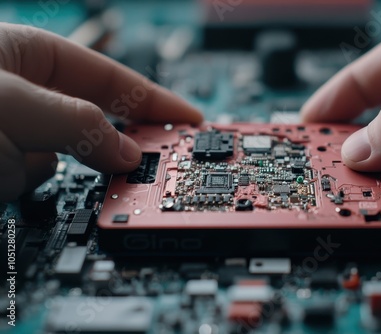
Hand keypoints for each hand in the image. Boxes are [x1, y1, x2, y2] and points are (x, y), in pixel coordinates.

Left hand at [0, 23, 201, 200]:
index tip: (189, 119)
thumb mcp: (13, 108)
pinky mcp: (2, 162)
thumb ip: (79, 127)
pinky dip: (27, 182)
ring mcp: (13, 127)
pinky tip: (1, 176)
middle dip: (124, 138)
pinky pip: (36, 176)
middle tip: (162, 156)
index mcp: (28, 53)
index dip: (155, 99)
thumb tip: (126, 153)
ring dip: (59, 164)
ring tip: (38, 164)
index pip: (111, 77)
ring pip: (65, 152)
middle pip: (97, 115)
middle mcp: (24, 89)